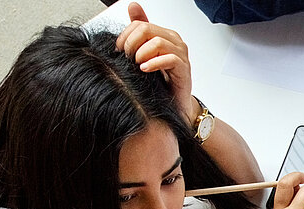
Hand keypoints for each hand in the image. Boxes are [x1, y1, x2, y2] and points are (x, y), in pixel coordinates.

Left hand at [117, 3, 196, 123]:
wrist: (175, 104)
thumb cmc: (162, 80)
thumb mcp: (146, 53)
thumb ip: (139, 31)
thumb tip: (133, 6)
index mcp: (164, 34)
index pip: (140, 24)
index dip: (126, 35)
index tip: (119, 50)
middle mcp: (174, 41)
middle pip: (147, 30)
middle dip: (132, 43)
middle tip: (127, 57)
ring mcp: (181, 54)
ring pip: (157, 42)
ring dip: (142, 54)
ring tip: (137, 65)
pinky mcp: (184, 69)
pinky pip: (169, 59)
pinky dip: (153, 63)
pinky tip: (145, 70)